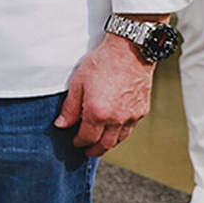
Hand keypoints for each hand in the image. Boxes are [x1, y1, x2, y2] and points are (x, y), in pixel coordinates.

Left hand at [54, 33, 154, 155]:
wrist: (130, 51)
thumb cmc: (102, 63)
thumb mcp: (77, 83)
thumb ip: (70, 108)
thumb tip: (62, 125)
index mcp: (98, 113)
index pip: (87, 137)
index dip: (79, 142)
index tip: (74, 142)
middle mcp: (117, 118)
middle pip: (105, 144)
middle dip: (94, 150)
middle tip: (86, 151)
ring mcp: (131, 116)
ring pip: (119, 139)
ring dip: (108, 144)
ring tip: (99, 144)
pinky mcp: (141, 110)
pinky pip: (130, 129)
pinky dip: (120, 134)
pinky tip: (114, 131)